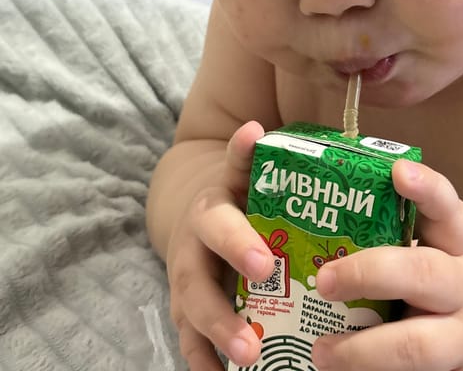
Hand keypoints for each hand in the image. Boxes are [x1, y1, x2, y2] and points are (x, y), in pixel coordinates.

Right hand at [166, 121, 274, 370]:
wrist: (200, 212)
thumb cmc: (238, 195)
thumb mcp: (243, 172)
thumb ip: (250, 156)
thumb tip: (254, 127)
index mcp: (210, 209)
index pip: (218, 224)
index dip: (237, 241)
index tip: (265, 263)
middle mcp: (191, 247)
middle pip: (197, 280)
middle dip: (222, 308)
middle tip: (254, 331)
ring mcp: (185, 281)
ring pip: (191, 313)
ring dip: (215, 337)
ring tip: (246, 358)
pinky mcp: (187, 310)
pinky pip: (189, 341)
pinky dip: (203, 362)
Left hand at [311, 160, 462, 370]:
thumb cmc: (462, 283)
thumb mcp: (448, 251)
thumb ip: (402, 236)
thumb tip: (321, 221)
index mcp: (460, 246)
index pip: (448, 209)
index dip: (426, 188)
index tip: (398, 171)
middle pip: (424, 275)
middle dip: (369, 274)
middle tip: (324, 280)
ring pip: (418, 345)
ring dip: (362, 352)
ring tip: (322, 352)